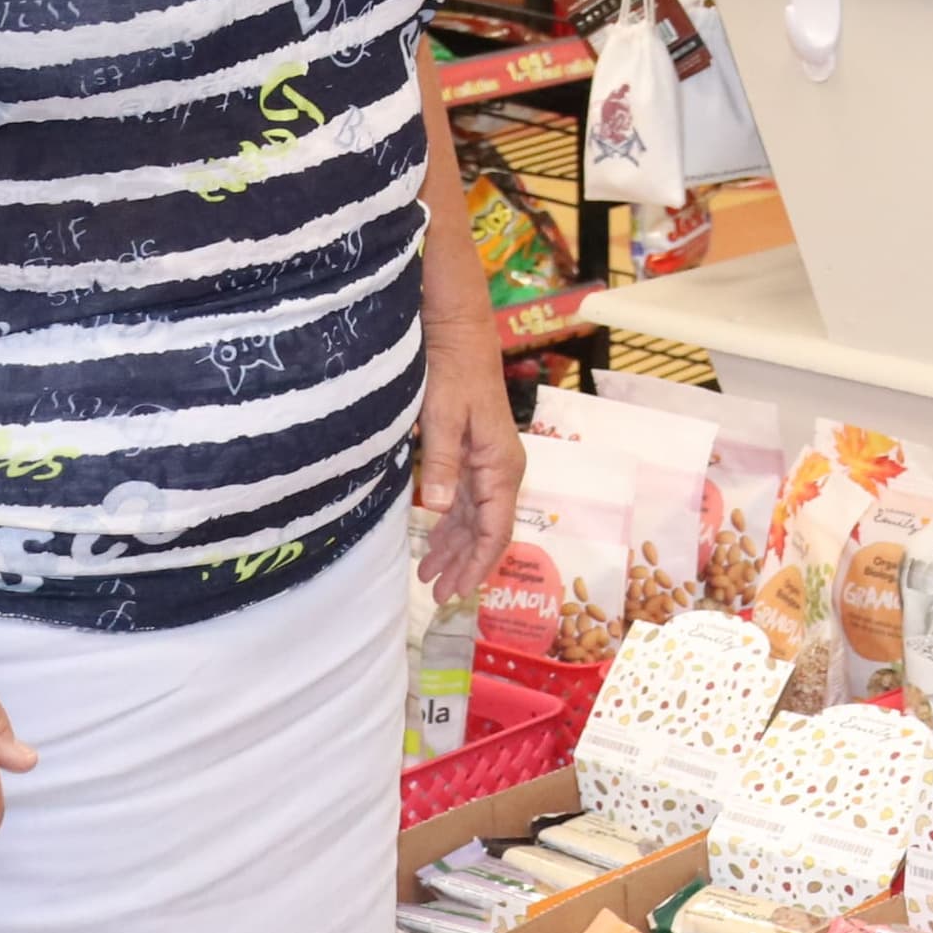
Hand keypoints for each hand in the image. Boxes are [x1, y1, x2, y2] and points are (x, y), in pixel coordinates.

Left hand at [413, 335, 524, 605]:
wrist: (460, 336)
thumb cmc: (454, 372)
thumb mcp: (443, 417)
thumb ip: (441, 463)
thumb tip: (435, 509)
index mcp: (501, 466)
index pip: (496, 529)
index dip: (479, 563)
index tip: (460, 590)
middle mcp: (502, 470)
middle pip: (488, 531)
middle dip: (465, 565)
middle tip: (438, 596)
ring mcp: (490, 464)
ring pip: (476, 520)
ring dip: (456, 549)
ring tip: (430, 577)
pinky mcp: (475, 457)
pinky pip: (467, 502)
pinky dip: (452, 526)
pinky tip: (435, 542)